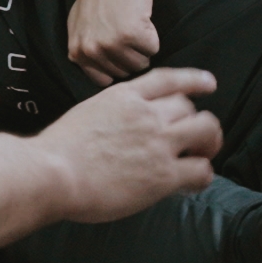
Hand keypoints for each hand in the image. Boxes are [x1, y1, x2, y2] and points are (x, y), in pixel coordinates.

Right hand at [35, 67, 220, 222]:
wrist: (52, 173)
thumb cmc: (57, 152)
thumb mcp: (86, 114)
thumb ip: (111, 115)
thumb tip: (121, 130)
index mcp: (124, 96)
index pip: (168, 79)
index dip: (193, 80)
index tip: (208, 84)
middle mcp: (146, 114)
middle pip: (190, 107)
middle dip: (196, 121)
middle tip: (196, 139)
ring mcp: (158, 142)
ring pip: (206, 131)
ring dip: (209, 143)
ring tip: (202, 156)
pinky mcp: (164, 174)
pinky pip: (202, 170)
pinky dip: (202, 175)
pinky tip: (191, 183)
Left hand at [67, 0, 158, 86]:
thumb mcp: (79, 23)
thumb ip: (84, 48)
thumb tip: (95, 69)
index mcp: (77, 52)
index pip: (103, 79)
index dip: (116, 65)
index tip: (120, 50)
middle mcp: (91, 51)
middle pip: (124, 72)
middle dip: (131, 54)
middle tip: (128, 30)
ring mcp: (111, 44)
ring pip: (141, 63)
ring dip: (143, 46)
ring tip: (134, 24)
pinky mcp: (132, 35)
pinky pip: (153, 48)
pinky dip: (153, 35)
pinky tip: (141, 18)